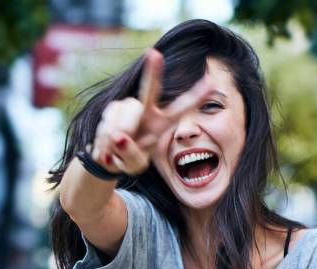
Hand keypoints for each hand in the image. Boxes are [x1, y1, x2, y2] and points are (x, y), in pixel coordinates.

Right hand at [92, 49, 212, 174]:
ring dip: (117, 139)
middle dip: (152, 72)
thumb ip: (130, 154)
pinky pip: (108, 124)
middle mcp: (147, 110)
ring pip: (124, 120)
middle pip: (150, 89)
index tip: (211, 81)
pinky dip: (105, 140)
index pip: (181, 109)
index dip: (196, 96)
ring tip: (115, 150)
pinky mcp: (113, 108)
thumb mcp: (134, 166)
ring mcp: (129, 107)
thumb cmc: (129, 159)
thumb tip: (118, 136)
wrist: (108, 158)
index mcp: (163, 123)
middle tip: (154, 54)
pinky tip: (107, 145)